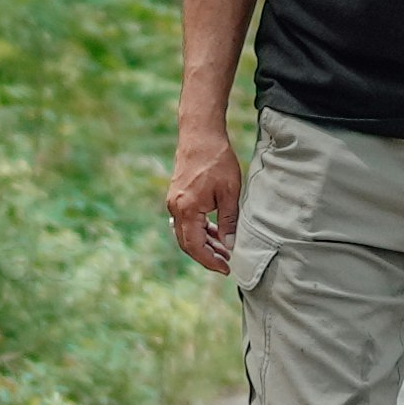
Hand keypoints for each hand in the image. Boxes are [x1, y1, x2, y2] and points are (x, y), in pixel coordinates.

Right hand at [164, 131, 243, 277]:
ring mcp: (174, 202)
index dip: (210, 261)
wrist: (200, 135)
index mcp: (187, 209)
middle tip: (226, 263)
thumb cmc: (217, 160)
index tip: (226, 268)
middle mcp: (175, 208)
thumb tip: (229, 245)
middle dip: (207, 257)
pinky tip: (215, 233)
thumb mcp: (229, 193)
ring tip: (224, 250)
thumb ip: (228, 222)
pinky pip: (186, 222)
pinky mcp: (177, 196)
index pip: (196, 247)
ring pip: (186, 234)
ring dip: (204, 244)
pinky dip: (199, 231)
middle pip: (188, 244)